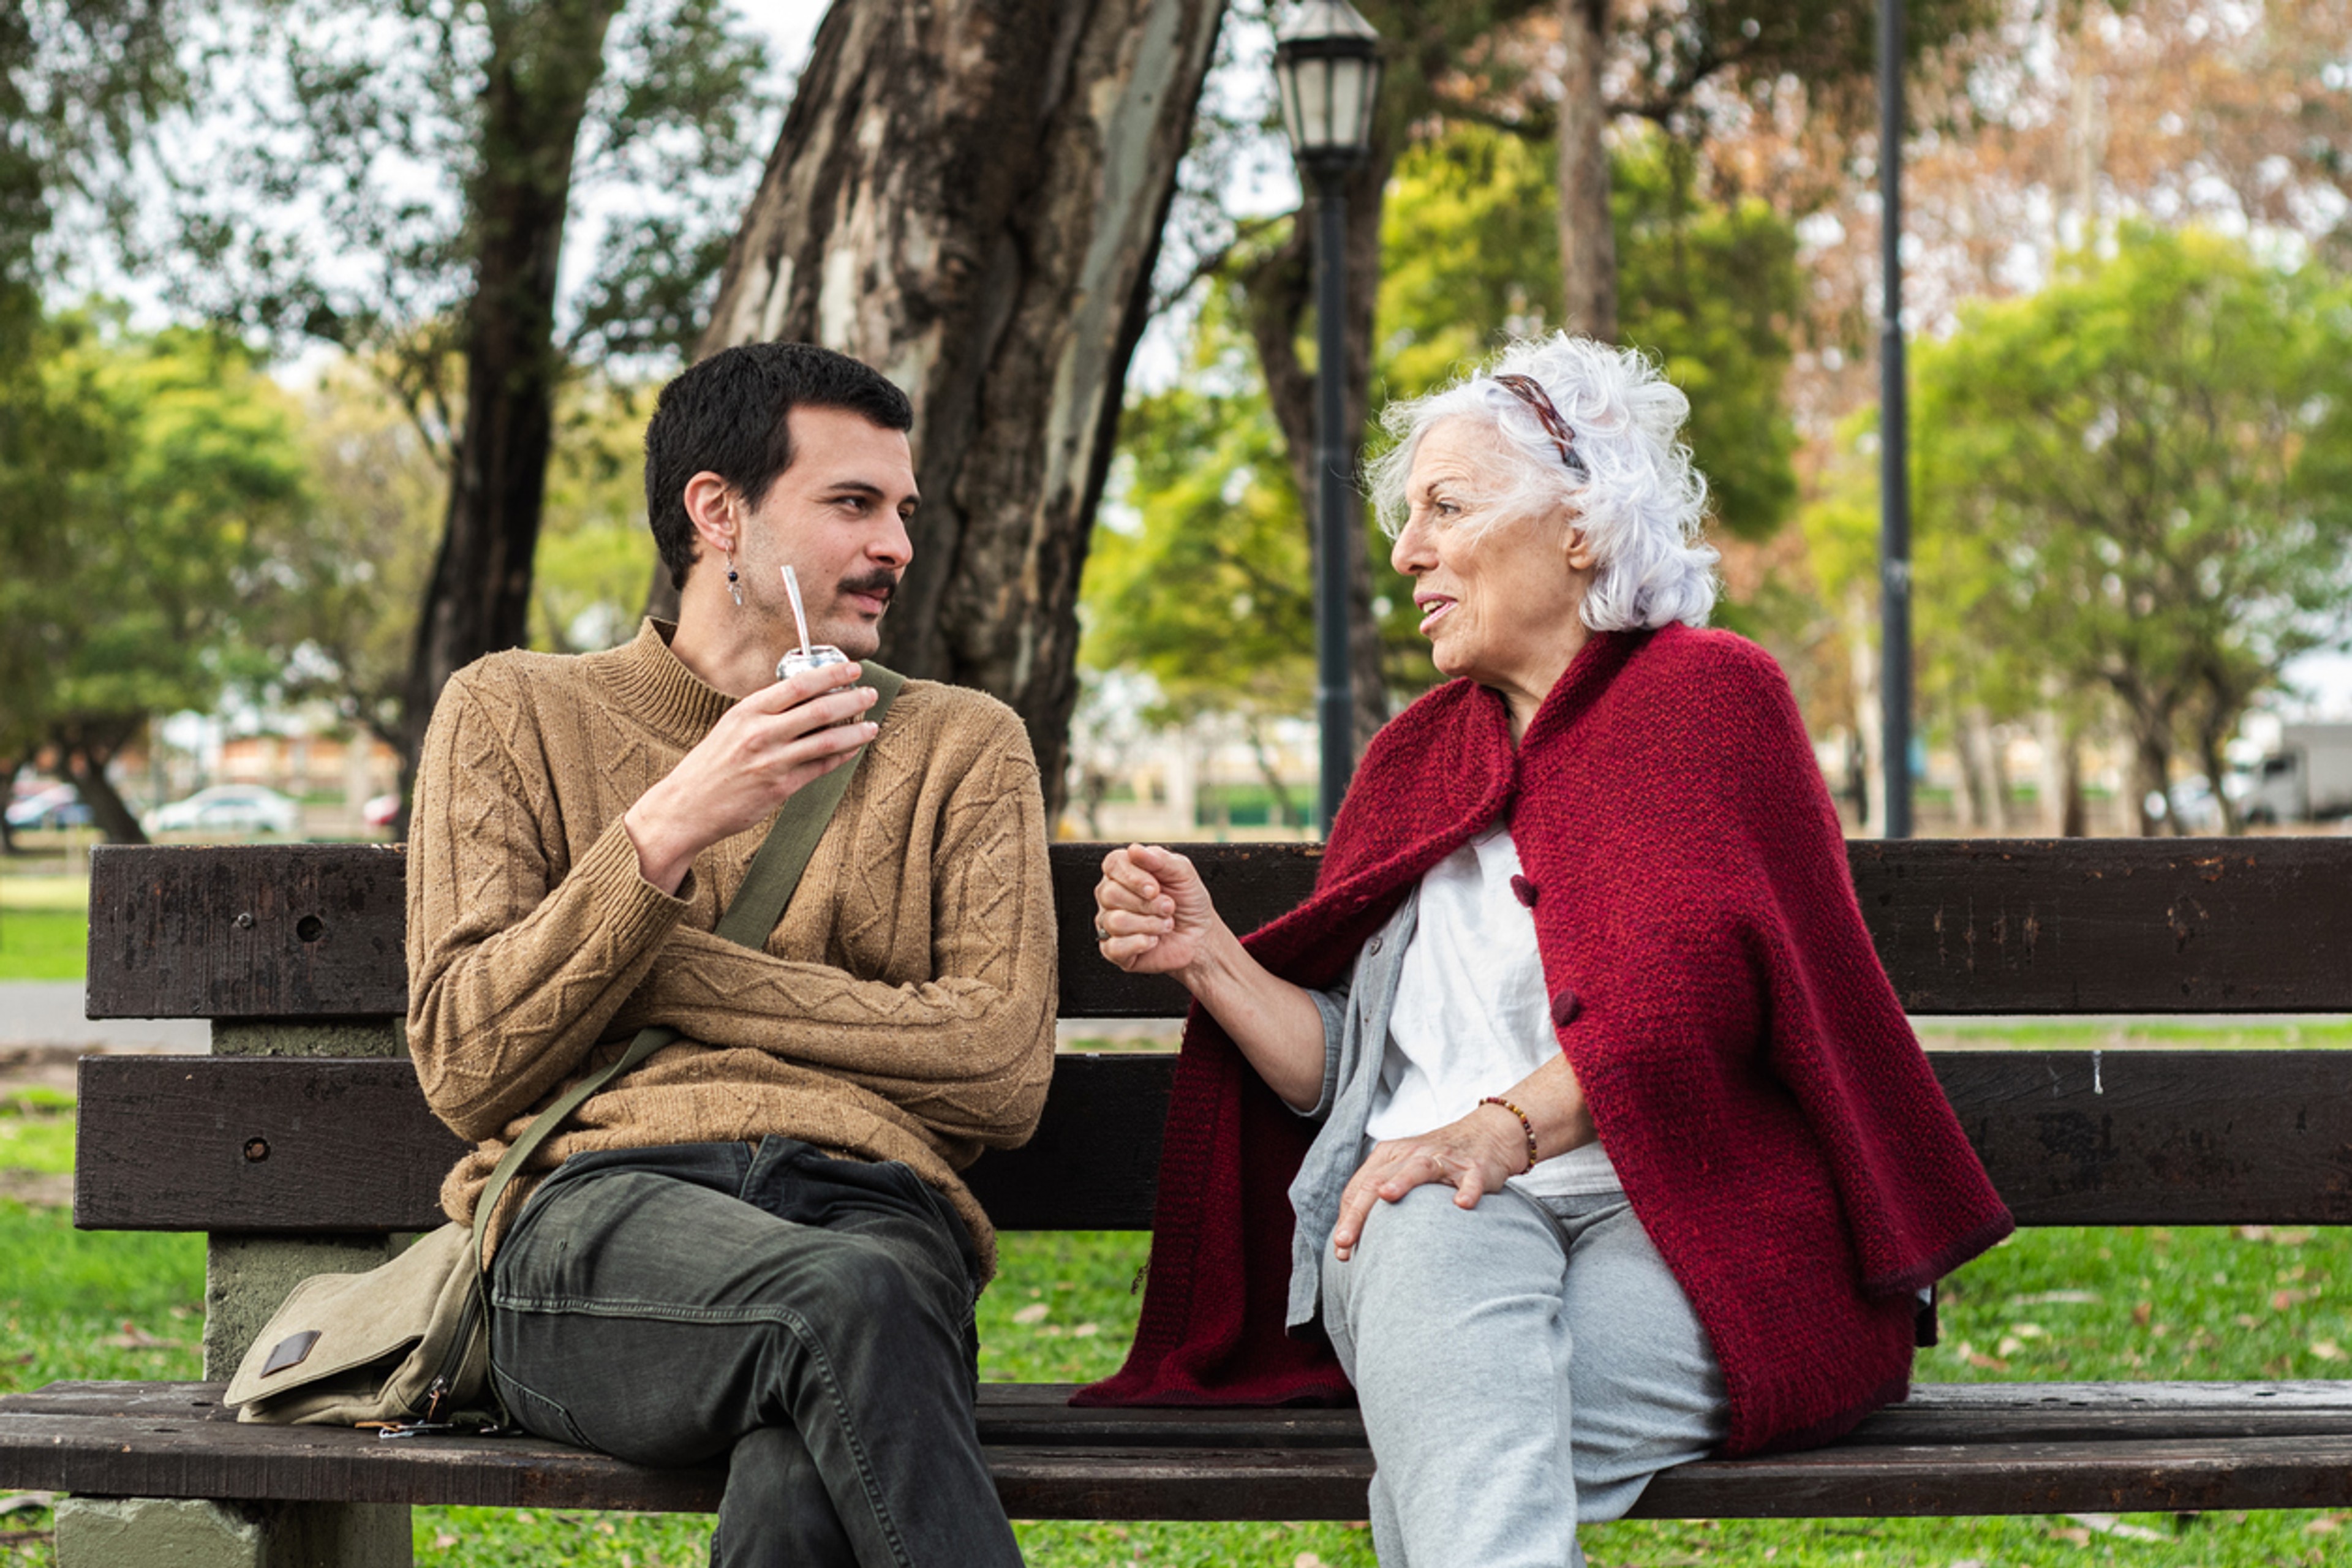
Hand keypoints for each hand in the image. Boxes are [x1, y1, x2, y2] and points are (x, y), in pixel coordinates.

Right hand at [624, 659, 878, 892]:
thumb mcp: (731, 727)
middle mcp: (761, 733)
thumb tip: (804, 699)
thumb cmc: (710, 766)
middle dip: (853, 699)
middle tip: (871, 693)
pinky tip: (853, 749)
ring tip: (872, 725)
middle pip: (820, 709)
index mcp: (747, 711)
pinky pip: (821, 767)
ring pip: (827, 740)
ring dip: (856, 731)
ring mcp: (773, 761)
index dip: (831, 674)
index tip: (853, 669)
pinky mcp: (781, 787)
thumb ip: (764, 713)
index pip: (798, 685)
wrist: (686, 807)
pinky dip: (842, 756)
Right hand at [1094, 844, 1222, 977]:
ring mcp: (1109, 923)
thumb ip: (1160, 859)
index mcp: (1124, 872)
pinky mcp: (1113, 950)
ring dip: (1150, 924)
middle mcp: (1111, 896)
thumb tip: (1134, 850)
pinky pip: (1115, 947)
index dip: (1133, 877)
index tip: (1155, 888)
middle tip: (1168, 907)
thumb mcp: (1183, 874)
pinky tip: (1154, 940)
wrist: (1199, 937)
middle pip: (1110, 893)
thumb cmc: (1188, 902)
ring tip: (1165, 925)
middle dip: (1147, 904)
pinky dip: (1141, 943)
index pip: (1113, 864)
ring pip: (1115, 921)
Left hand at [1329, 1103, 1528, 1261]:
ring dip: (1402, 1182)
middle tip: (1345, 1240)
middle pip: (1378, 1181)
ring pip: (1418, 1169)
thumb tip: (1352, 1237)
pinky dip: (1467, 1191)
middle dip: (1359, 1212)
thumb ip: (1379, 1196)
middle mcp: (1411, 1154)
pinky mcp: (1473, 1166)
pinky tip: (1462, 1204)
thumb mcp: (1402, 1171)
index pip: (1360, 1187)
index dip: (1347, 1217)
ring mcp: (1442, 1158)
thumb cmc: (1437, 1161)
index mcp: (1389, 1156)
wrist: (1486, 1135)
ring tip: (1387, 1197)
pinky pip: (1470, 1179)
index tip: (1340, 1248)